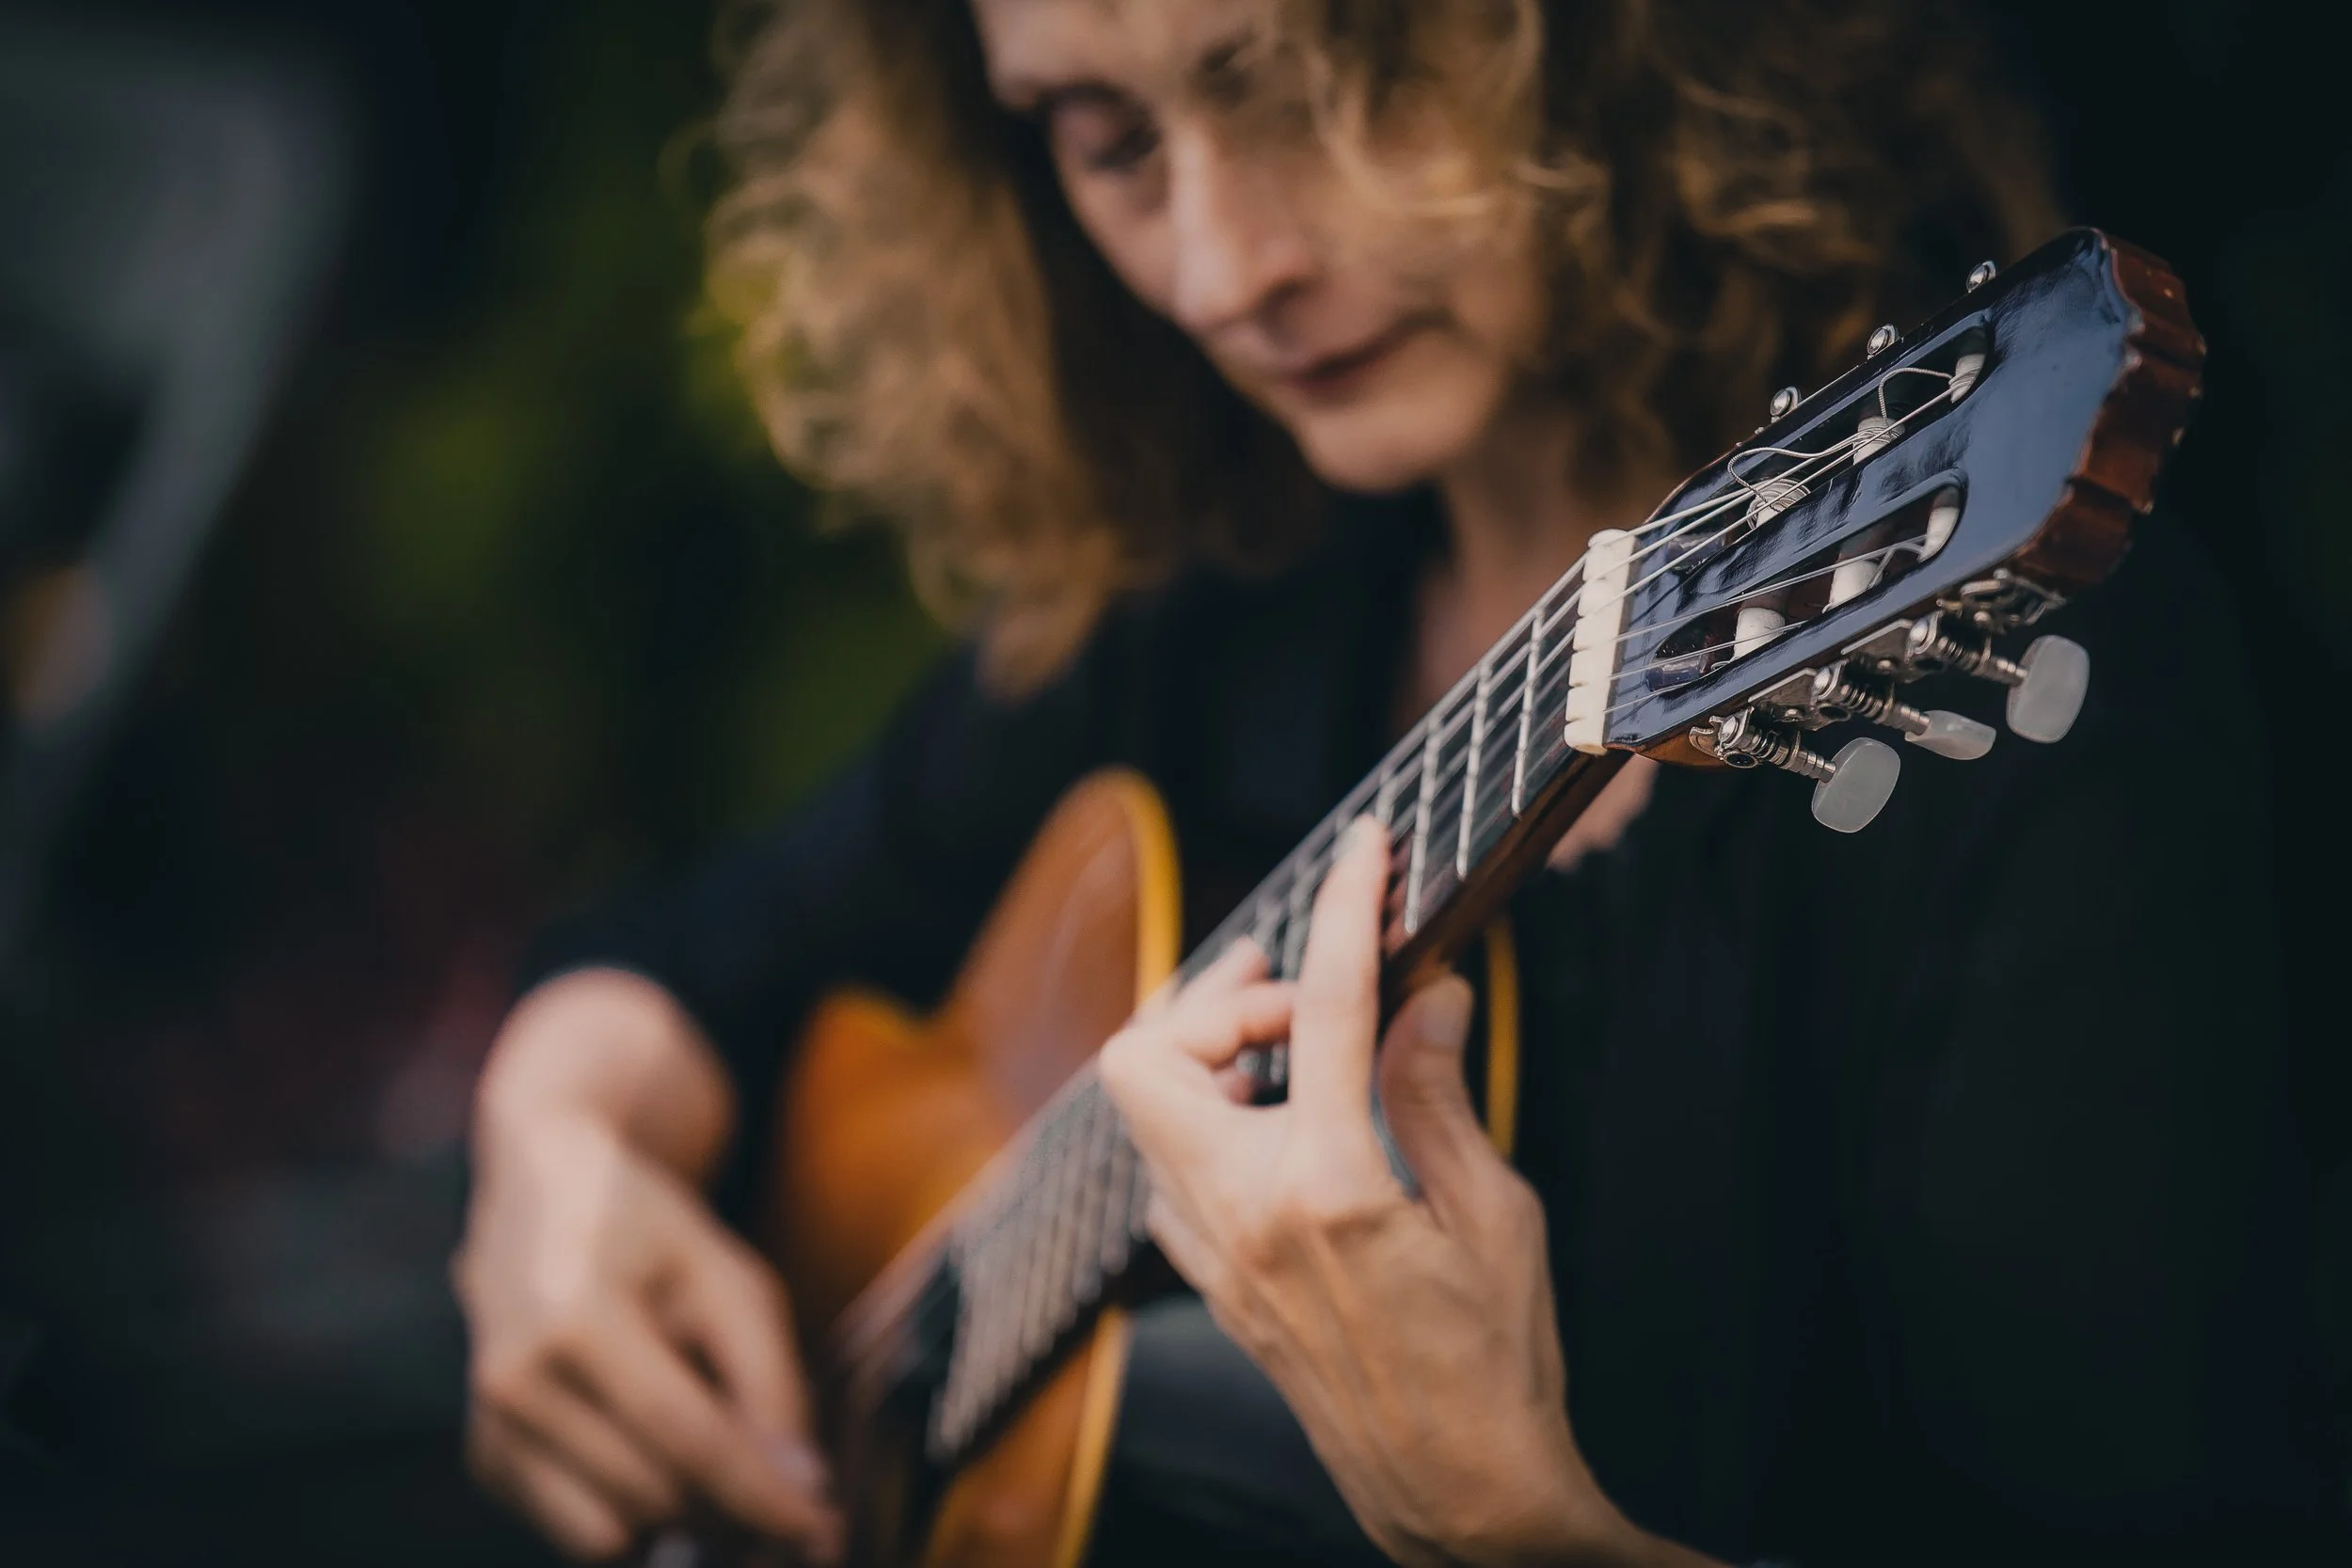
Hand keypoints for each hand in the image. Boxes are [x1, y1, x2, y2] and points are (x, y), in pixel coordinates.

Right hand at [456, 1018, 843, 1562]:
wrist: (542, 1194)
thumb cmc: (646, 1231)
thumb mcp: (729, 1278)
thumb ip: (771, 1380)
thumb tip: (803, 1487)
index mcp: (579, 1318)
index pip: (686, 1438)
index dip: (762, 1494)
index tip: (822, 1530)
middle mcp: (517, 1380)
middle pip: (655, 1493)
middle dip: (734, 1505)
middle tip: (786, 1485)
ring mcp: (490, 1425)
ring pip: (615, 1530)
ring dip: (682, 1513)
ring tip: (711, 1450)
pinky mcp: (487, 1458)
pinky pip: (579, 1531)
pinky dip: (633, 1509)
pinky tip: (652, 1449)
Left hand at [1100, 820, 1708, 1567]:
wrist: (1454, 1495)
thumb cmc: (1495, 1365)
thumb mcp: (1495, 1215)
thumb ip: (1439, 1094)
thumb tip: (1427, 992)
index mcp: (1329, 1188)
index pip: (1326, 1010)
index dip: (1344, 909)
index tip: (1363, 854)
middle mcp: (1243, 1216)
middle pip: (1144, 1055)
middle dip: (1212, 998)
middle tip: (1294, 991)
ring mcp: (1211, 1255)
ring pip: (1142, 1110)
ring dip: (1206, 1056)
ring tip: (1296, 1050)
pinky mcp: (1209, 1283)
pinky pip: (1166, 1168)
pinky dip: (1208, 1119)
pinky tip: (1281, 1124)